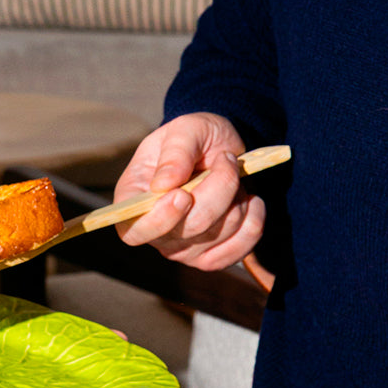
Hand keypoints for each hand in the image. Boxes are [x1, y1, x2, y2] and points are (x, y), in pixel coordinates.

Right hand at [114, 112, 264, 270]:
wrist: (221, 150)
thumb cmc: (195, 137)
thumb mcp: (185, 129)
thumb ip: (175, 152)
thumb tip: (163, 184)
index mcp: (134, 199)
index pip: (135, 230)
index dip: (159, 219)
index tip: (183, 195)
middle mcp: (155, 231)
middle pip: (188, 229)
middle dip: (217, 190)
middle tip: (225, 159)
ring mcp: (184, 249)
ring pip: (219, 233)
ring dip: (236, 197)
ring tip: (231, 175)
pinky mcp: (213, 258)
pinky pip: (241, 247)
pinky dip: (254, 219)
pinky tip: (249, 198)